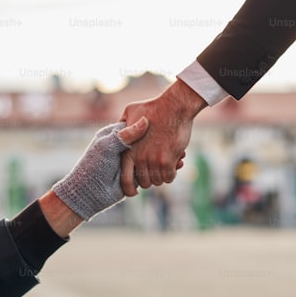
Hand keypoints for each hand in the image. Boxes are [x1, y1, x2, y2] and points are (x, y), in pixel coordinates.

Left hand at [51, 119, 149, 220]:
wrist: (89, 193)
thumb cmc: (94, 166)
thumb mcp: (108, 146)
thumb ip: (125, 135)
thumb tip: (145, 121)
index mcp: (115, 135)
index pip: (134, 125)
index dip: (145, 124)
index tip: (156, 123)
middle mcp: (123, 147)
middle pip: (143, 140)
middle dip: (151, 142)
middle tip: (159, 142)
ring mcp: (130, 162)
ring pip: (148, 156)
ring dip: (152, 158)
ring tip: (157, 156)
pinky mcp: (135, 175)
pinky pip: (148, 170)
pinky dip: (151, 170)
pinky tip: (156, 167)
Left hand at [119, 79, 205, 195]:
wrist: (175, 105)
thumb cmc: (153, 107)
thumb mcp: (130, 111)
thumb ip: (124, 124)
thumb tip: (120, 130)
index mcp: (127, 150)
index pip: (125, 180)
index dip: (130, 189)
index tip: (135, 191)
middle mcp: (138, 158)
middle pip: (145, 183)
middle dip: (151, 179)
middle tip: (156, 170)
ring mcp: (152, 160)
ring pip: (158, 180)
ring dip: (163, 175)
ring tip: (166, 164)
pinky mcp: (167, 161)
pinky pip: (169, 177)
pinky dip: (172, 173)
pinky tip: (174, 163)